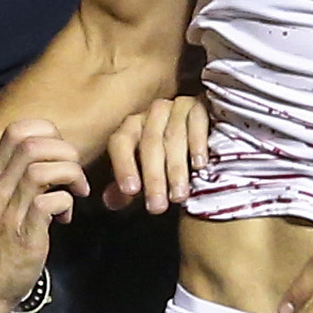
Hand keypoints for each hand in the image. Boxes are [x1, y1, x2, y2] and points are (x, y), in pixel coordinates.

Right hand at [0, 122, 80, 312]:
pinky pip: (49, 203)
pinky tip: (65, 217)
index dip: (48, 133)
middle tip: (74, 173)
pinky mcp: (24, 237)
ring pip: (41, 170)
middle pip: (32, 144)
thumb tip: (51, 161)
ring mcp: (9, 212)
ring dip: (69, 175)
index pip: (16, 130)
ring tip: (76, 191)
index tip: (60, 154)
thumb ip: (17, 179)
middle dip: (65, 152)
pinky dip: (66, 203)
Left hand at [105, 96, 208, 211]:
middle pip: (149, 144)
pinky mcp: (199, 106)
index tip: (131, 191)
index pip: (121, 142)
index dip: (124, 166)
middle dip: (153, 178)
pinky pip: (196, 122)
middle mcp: (151, 114)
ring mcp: (176, 106)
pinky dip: (198, 144)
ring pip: (173, 137)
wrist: (203, 130)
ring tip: (178, 196)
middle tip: (157, 206)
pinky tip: (199, 164)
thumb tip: (109, 201)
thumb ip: (128, 186)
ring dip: (175, 170)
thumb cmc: (170, 155)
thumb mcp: (146, 171)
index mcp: (132, 127)